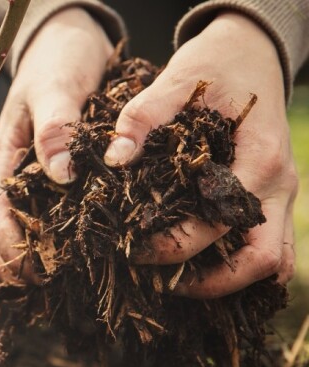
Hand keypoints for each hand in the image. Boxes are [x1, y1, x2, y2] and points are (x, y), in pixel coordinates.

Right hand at [0, 7, 112, 281]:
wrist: (66, 39)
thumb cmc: (58, 60)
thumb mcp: (56, 87)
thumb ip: (56, 128)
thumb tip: (61, 175)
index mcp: (2, 160)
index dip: (13, 253)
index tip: (42, 273)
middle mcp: (12, 177)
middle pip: (5, 237)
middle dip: (25, 267)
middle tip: (60, 288)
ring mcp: (30, 180)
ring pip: (26, 233)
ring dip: (43, 259)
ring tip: (75, 280)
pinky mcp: (53, 179)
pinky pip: (52, 218)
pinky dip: (63, 240)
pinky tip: (89, 254)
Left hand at [103, 11, 296, 297]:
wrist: (251, 53)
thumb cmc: (214, 67)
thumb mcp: (176, 81)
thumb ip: (143, 117)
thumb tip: (115, 159)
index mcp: (259, 159)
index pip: (220, 223)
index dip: (176, 246)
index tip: (134, 249)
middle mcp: (277, 185)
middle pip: (262, 260)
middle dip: (211, 282)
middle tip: (159, 283)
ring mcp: (280, 196)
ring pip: (272, 261)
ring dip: (229, 281)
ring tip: (176, 284)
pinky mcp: (271, 199)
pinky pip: (269, 248)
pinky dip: (239, 267)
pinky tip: (196, 270)